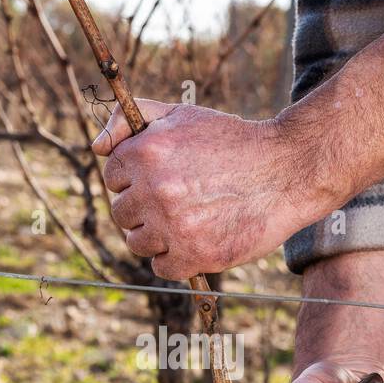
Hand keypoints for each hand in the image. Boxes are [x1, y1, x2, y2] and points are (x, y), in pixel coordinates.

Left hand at [91, 99, 323, 279]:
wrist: (286, 170)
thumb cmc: (232, 142)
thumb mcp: (181, 114)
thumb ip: (132, 120)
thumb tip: (97, 147)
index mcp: (145, 153)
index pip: (113, 176)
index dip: (135, 178)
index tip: (160, 178)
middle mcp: (154, 189)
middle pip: (121, 213)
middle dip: (143, 209)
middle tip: (176, 201)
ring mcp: (173, 225)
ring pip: (137, 243)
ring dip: (156, 236)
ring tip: (186, 221)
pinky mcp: (194, 254)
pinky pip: (161, 267)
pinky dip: (174, 260)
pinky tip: (195, 241)